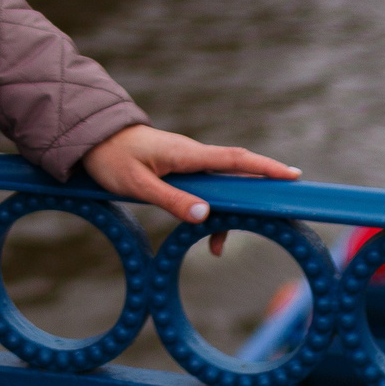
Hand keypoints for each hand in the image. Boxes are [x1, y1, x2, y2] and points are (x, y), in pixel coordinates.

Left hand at [81, 125, 298, 252]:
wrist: (92, 137)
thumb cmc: (112, 157)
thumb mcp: (137, 184)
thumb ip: (170, 199)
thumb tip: (205, 216)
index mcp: (187, 154)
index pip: (235, 159)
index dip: (265, 167)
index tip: (292, 175)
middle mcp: (193, 155)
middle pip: (235, 174)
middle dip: (258, 192)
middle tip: (281, 209)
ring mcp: (187, 162)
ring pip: (220, 187)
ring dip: (226, 213)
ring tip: (219, 248)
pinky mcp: (179, 170)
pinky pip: (204, 189)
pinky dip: (210, 211)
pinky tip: (205, 235)